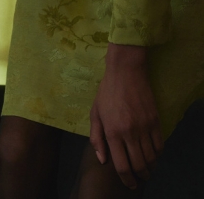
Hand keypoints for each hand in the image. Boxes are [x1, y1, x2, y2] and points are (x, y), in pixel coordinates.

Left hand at [89, 43, 163, 189]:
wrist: (126, 72)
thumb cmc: (107, 92)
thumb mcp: (95, 113)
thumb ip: (96, 138)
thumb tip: (102, 159)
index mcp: (112, 132)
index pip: (122, 165)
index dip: (126, 179)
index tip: (129, 183)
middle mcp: (129, 133)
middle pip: (138, 165)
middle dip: (139, 176)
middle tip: (138, 178)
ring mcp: (144, 127)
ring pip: (151, 158)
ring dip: (150, 167)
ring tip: (146, 168)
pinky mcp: (155, 121)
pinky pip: (159, 145)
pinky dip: (157, 154)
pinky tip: (153, 154)